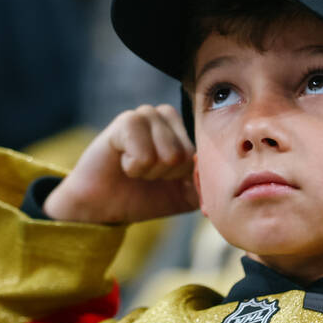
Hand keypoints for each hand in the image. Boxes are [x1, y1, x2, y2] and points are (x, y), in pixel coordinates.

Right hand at [43, 104, 197, 223]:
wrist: (103, 207)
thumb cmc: (144, 196)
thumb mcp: (185, 195)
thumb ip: (206, 185)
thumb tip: (219, 178)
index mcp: (184, 129)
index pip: (205, 152)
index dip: (187, 176)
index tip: (168, 179)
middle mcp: (167, 116)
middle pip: (188, 155)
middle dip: (167, 175)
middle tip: (147, 174)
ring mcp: (146, 115)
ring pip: (170, 155)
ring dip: (150, 172)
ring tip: (135, 168)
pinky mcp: (125, 122)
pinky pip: (146, 154)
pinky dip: (135, 168)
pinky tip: (123, 163)